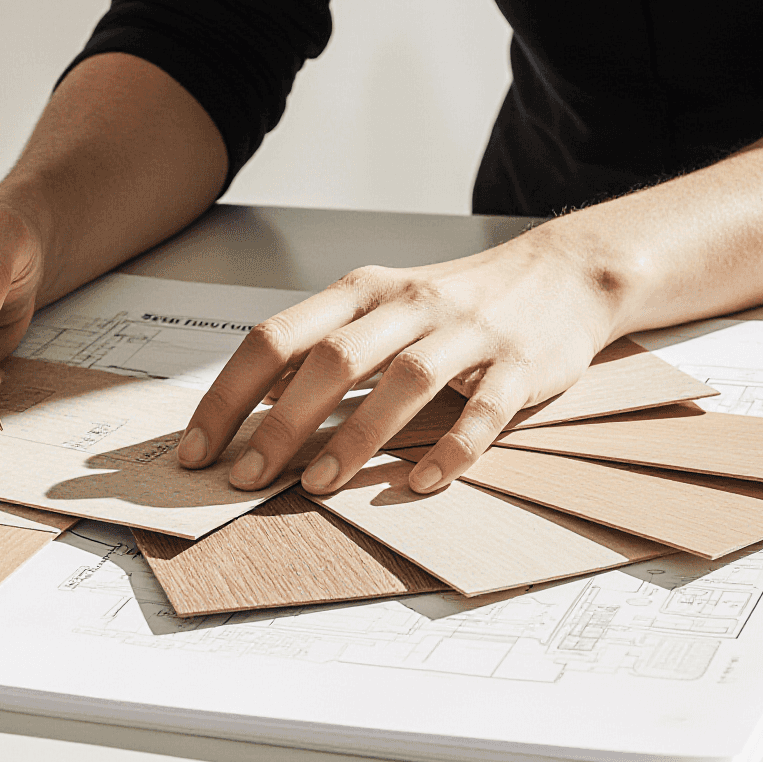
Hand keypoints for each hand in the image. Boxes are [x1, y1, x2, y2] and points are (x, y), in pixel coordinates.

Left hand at [178, 232, 621, 493]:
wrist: (562, 275)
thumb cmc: (458, 302)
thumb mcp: (383, 308)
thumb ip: (324, 348)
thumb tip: (253, 408)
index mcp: (363, 291)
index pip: (277, 338)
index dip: (230, 395)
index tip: (199, 448)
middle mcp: (410, 305)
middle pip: (333, 360)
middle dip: (282, 423)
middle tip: (247, 479)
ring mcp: (468, 333)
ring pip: (405, 382)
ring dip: (357, 437)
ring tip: (319, 486)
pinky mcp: (519, 364)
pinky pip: (483, 410)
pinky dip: (453, 448)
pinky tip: (423, 481)